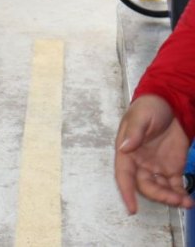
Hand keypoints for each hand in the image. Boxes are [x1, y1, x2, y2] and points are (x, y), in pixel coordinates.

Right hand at [114, 94, 193, 212]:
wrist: (171, 102)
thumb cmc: (150, 107)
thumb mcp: (141, 116)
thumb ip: (134, 132)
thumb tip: (124, 148)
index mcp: (127, 151)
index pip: (124, 175)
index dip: (126, 192)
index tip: (132, 208)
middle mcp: (140, 162)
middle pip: (145, 186)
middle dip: (159, 196)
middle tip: (175, 199)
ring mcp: (156, 166)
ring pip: (160, 189)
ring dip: (171, 198)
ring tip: (185, 201)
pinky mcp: (172, 167)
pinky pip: (174, 185)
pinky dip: (180, 194)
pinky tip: (188, 199)